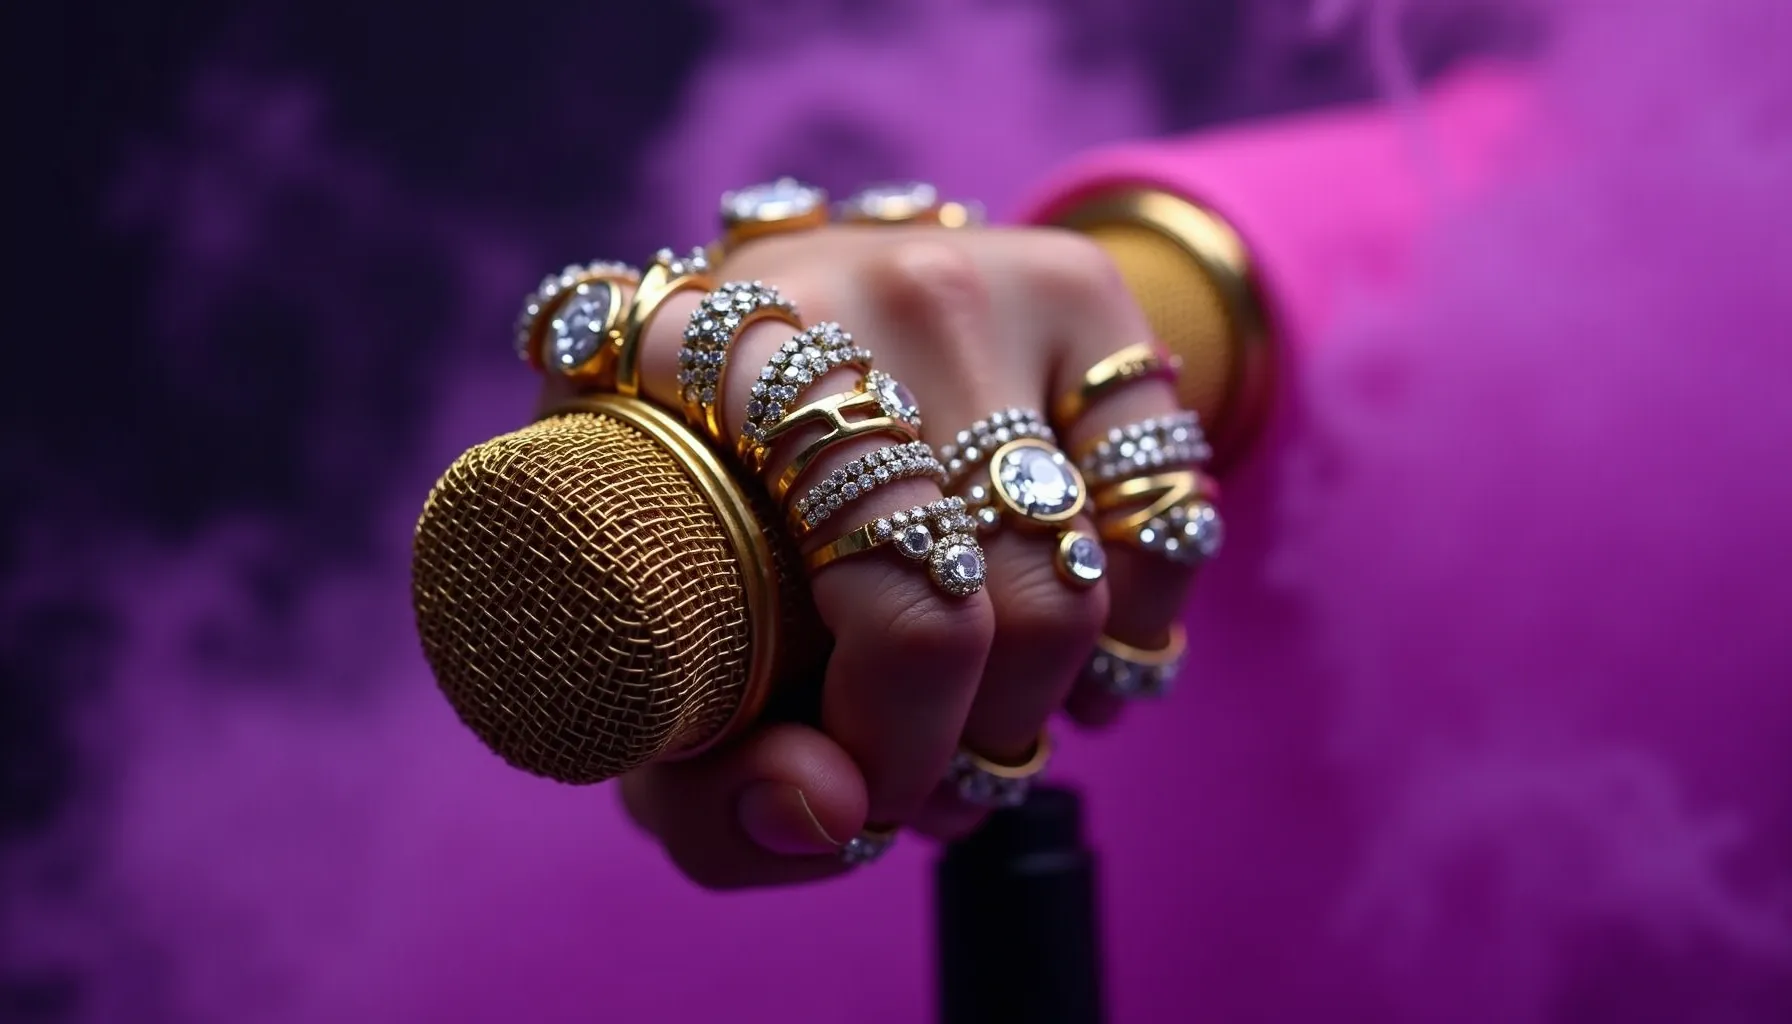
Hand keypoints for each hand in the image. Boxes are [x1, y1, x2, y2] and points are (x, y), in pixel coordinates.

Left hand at [543, 225, 1196, 887]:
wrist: (725, 344)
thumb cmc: (676, 538)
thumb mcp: (645, 681)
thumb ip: (707, 800)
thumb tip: (837, 815)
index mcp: (692, 368)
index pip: (901, 611)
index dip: (906, 755)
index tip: (868, 803)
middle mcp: (851, 292)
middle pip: (1010, 605)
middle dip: (977, 748)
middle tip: (918, 786)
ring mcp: (981, 276)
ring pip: (1092, 567)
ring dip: (1052, 698)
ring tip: (978, 731)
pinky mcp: (1075, 285)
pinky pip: (1167, 496)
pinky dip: (1135, 613)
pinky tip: (1068, 660)